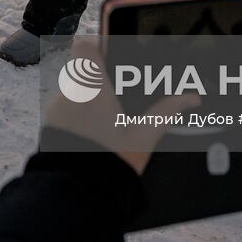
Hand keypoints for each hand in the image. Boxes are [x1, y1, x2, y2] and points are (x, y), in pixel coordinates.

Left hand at [43, 39, 200, 174]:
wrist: (75, 198)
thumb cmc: (109, 166)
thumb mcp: (143, 138)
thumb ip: (166, 112)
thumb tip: (190, 98)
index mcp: (92, 86)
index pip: (86, 44)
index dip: (101, 42)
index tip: (116, 54)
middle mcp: (69, 93)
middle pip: (84, 69)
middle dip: (103, 80)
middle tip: (122, 97)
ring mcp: (56, 110)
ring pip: (75, 91)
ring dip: (91, 100)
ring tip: (112, 121)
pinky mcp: (50, 127)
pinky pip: (67, 111)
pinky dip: (81, 117)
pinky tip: (97, 135)